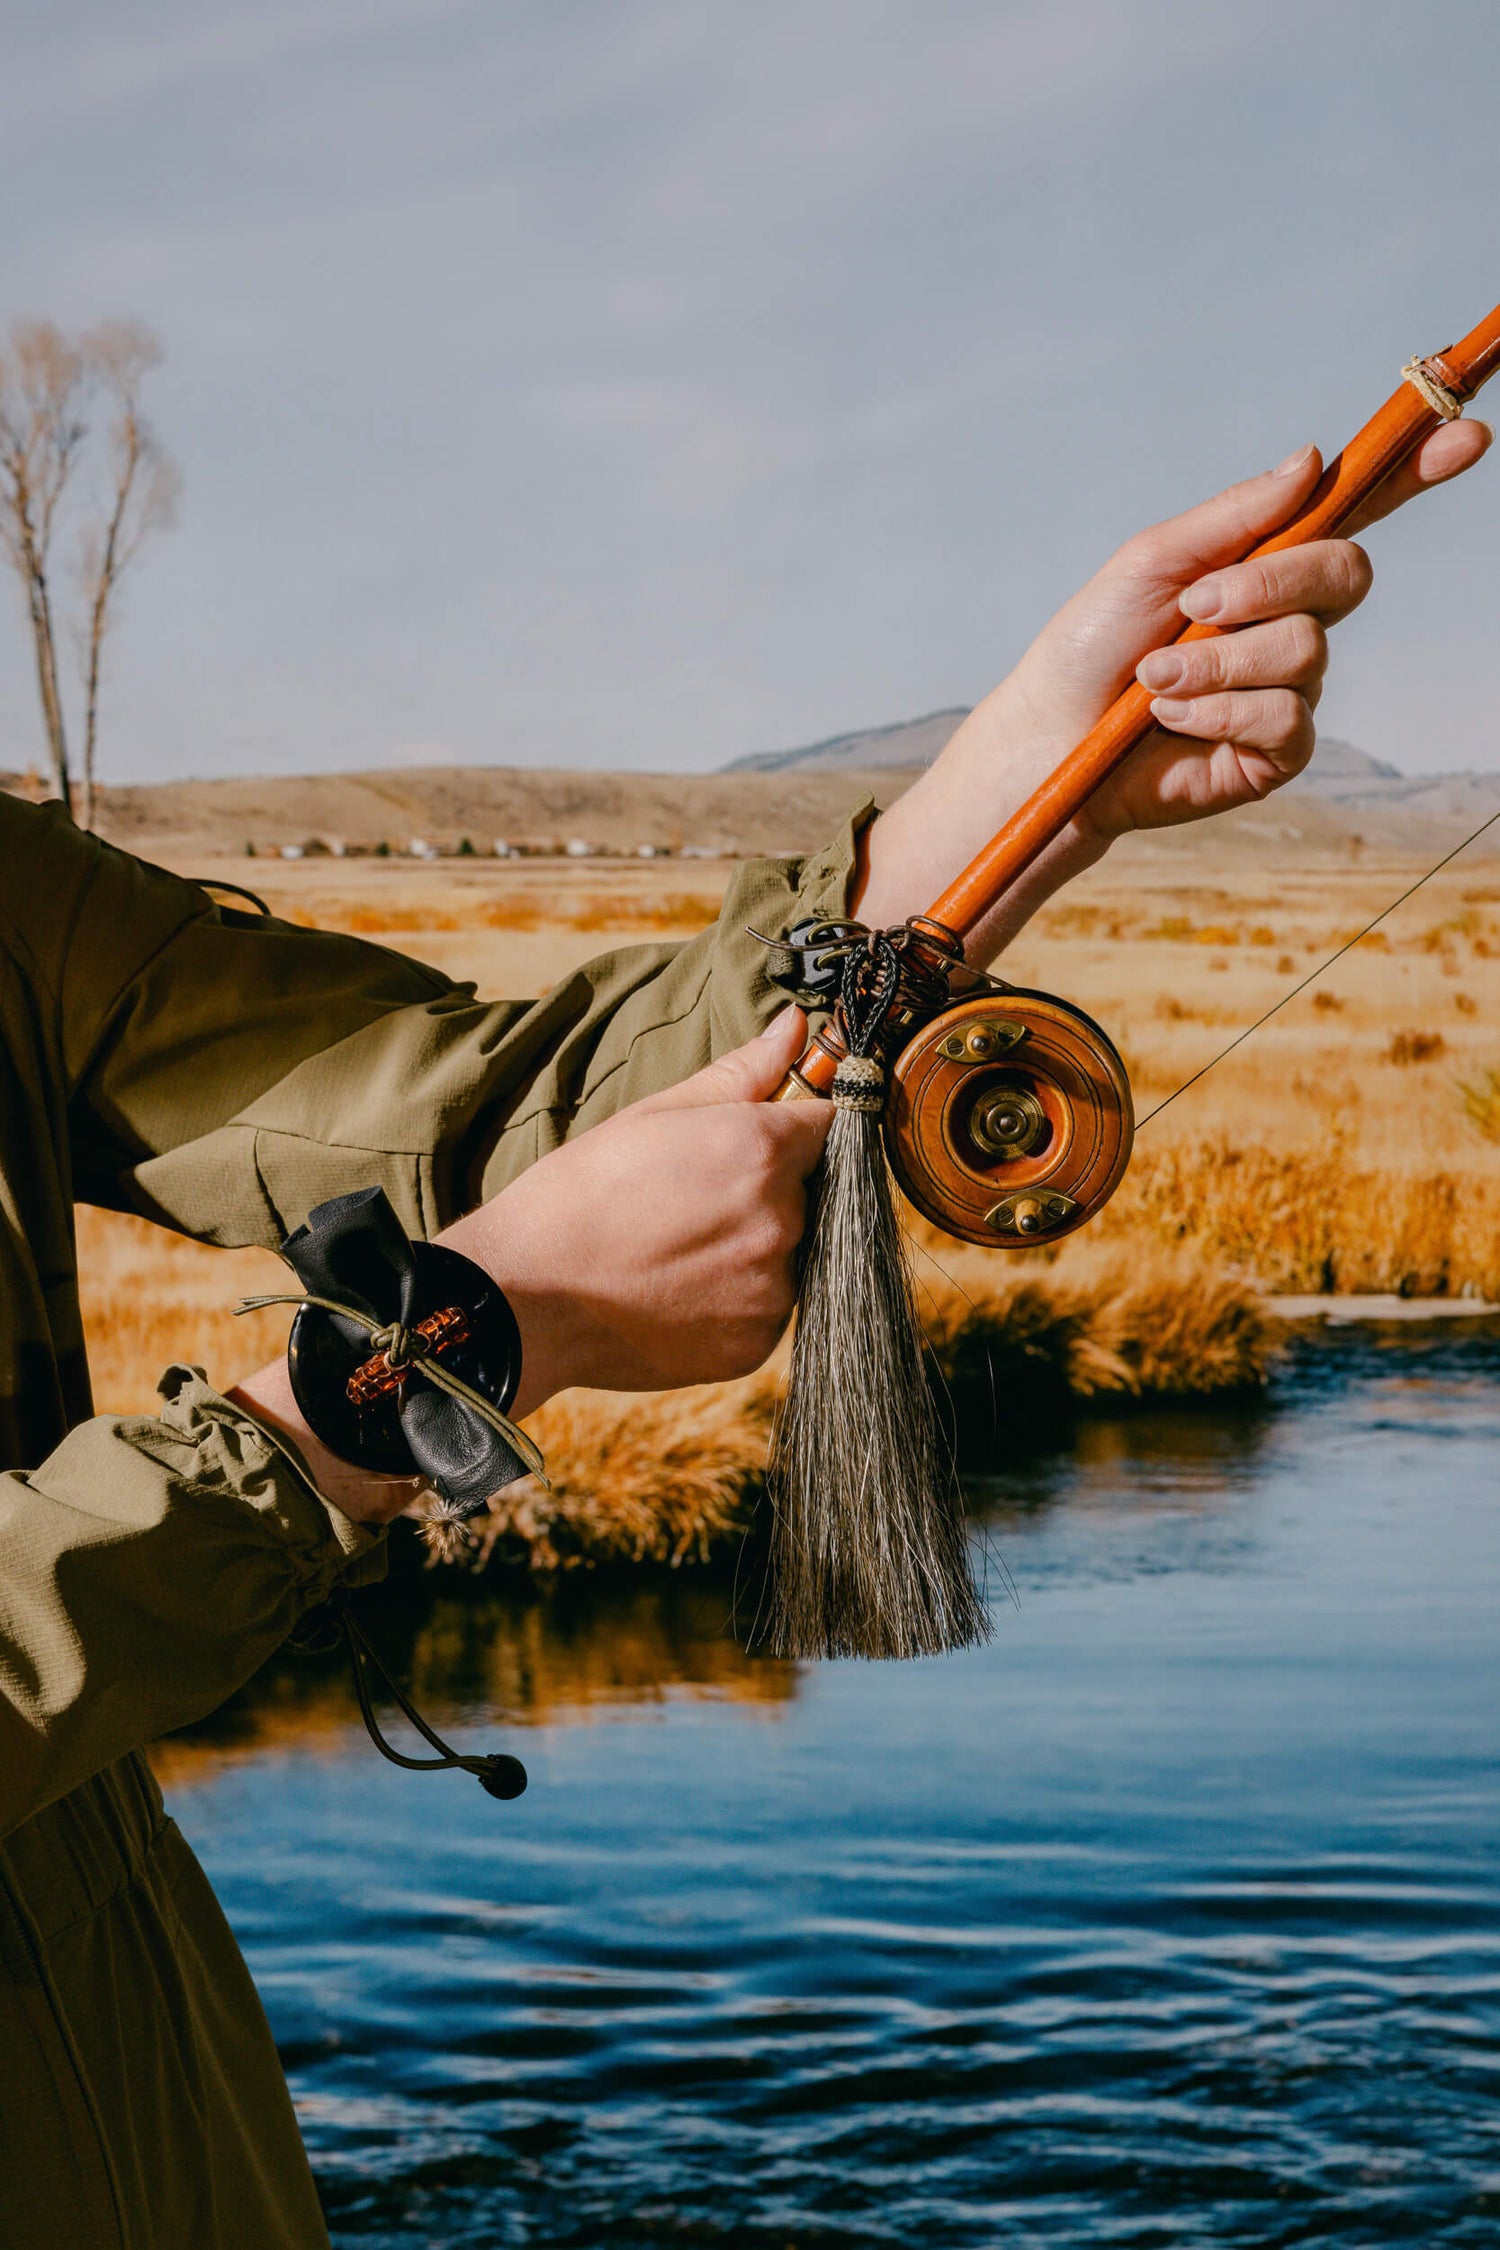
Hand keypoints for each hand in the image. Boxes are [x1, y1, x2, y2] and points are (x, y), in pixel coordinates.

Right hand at [230, 1009, 830, 1522]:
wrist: (524, 1298)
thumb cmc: (577, 1195)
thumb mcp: (654, 1115)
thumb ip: (741, 1073)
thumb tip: (799, 1026)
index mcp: (760, 1150)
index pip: (827, 1124)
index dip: (790, 1129)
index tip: (753, 1142)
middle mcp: (780, 1220)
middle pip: (808, 1191)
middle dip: (764, 1189)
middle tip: (689, 1198)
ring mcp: (772, 1289)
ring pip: (790, 1252)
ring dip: (751, 1244)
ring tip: (676, 1247)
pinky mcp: (756, 1343)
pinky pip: (767, 1306)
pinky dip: (735, 1297)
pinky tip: (678, 1287)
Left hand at [858, 418, 1490, 958]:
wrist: (1053, 738)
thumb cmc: (1095, 644)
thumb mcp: (1153, 562)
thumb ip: (1235, 516)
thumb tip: (1312, 460)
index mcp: (1267, 563)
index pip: (1358, 511)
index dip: (1415, 473)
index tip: (1463, 434)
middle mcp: (1291, 621)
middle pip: (1345, 574)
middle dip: (1271, 584)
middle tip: (1196, 604)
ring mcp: (1290, 689)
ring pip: (1305, 651)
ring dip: (1217, 662)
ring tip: (1154, 679)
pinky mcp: (1277, 753)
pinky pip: (1285, 718)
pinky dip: (1219, 713)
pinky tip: (1172, 719)